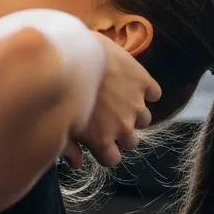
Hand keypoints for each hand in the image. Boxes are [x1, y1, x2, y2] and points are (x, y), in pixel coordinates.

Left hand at [62, 36, 161, 168]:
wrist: (71, 50)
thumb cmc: (59, 86)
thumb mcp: (59, 121)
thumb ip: (69, 146)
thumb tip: (76, 164)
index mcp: (101, 139)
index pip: (113, 159)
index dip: (106, 148)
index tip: (98, 136)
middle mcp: (122, 126)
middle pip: (131, 141)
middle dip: (121, 131)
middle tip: (107, 114)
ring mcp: (135, 104)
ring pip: (145, 119)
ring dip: (134, 111)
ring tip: (119, 96)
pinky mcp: (143, 82)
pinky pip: (155, 93)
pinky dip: (147, 89)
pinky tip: (133, 81)